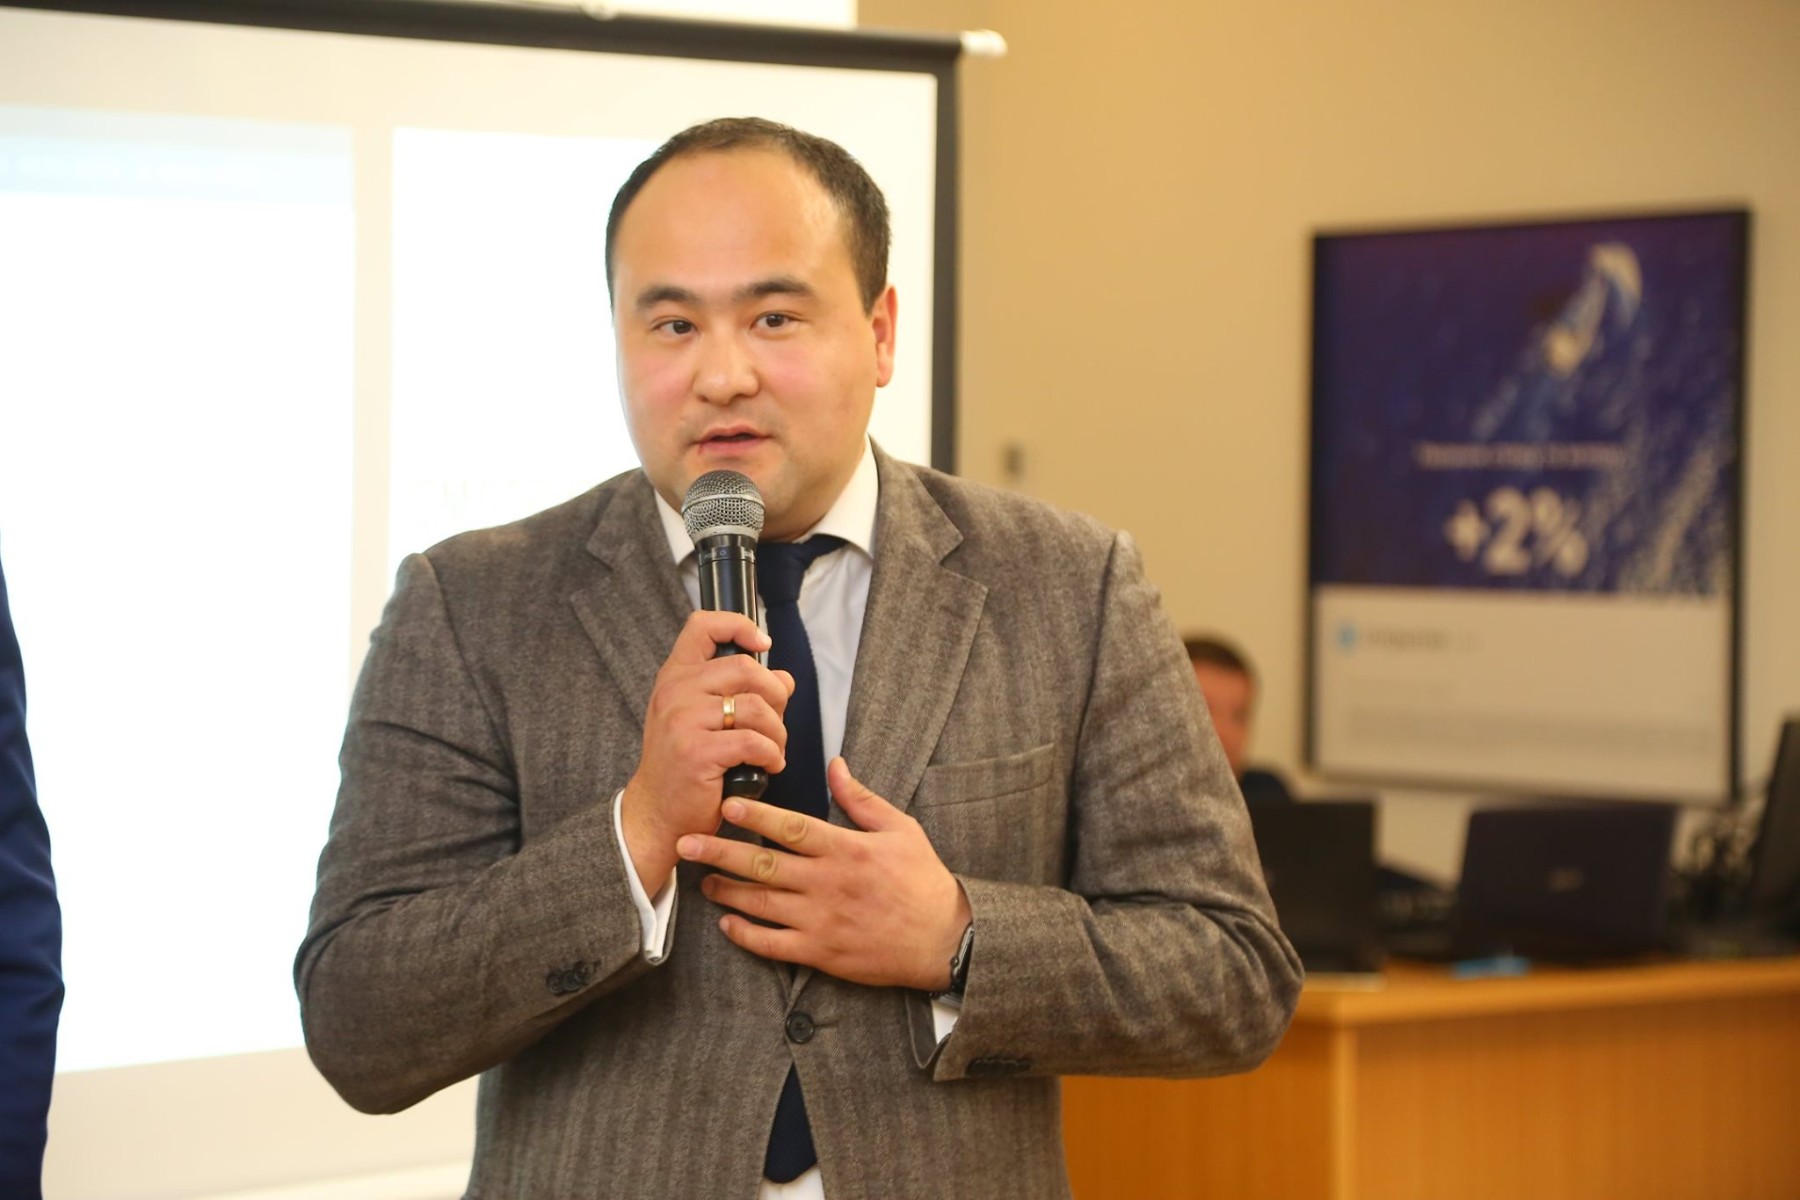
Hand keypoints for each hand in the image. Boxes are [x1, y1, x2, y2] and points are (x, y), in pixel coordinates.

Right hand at [620, 610, 793, 890]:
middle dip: (776, 696)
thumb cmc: (684, 765)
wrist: (657, 813)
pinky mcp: (698, 752)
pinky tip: (768, 766)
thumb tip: (784, 678)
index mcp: (675, 677)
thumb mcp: (701, 718)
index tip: (763, 644)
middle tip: (774, 724)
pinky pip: (755, 742)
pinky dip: (772, 755)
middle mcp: (676, 692)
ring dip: (778, 732)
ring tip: (772, 750)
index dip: (739, 626)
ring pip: (757, 707)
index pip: (702, 626)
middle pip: (747, 669)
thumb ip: (736, 692)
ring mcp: (684, 721)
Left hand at [677, 757, 973, 989]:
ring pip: (761, 904)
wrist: (943, 939)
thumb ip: (861, 798)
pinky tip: (727, 923)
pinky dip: (746, 934)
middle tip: (687, 842)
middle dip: (720, 852)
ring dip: (725, 891)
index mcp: (846, 850)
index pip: (791, 828)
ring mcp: (821, 921)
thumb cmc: (923, 880)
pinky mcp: (821, 953)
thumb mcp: (900, 829)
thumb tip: (834, 765)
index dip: (755, 816)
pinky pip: (773, 945)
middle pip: (763, 866)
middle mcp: (827, 884)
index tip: (726, 805)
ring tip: (701, 880)